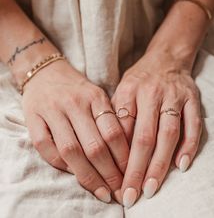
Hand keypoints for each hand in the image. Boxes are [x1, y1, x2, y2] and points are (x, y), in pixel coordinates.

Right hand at [22, 60, 128, 202]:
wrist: (47, 72)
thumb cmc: (78, 89)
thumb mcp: (98, 96)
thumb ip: (109, 120)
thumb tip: (124, 155)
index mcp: (96, 98)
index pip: (113, 133)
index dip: (123, 159)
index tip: (130, 176)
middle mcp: (75, 104)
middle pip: (94, 146)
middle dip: (109, 174)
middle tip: (119, 191)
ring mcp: (53, 111)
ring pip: (71, 150)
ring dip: (87, 176)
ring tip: (101, 191)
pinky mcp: (33, 118)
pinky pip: (45, 147)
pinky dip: (59, 164)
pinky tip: (73, 172)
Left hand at [112, 50, 201, 206]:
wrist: (165, 59)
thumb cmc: (139, 79)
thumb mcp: (121, 90)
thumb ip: (118, 115)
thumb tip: (112, 149)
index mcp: (129, 91)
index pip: (121, 129)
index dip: (117, 157)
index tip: (114, 179)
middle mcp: (151, 94)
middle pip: (144, 136)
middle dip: (136, 168)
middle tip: (130, 194)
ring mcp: (174, 96)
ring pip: (168, 134)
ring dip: (160, 163)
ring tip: (152, 187)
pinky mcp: (192, 99)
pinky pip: (193, 125)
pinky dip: (189, 146)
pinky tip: (181, 166)